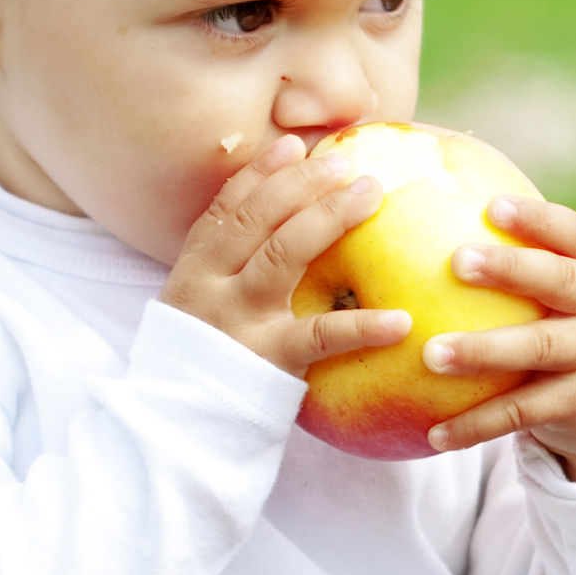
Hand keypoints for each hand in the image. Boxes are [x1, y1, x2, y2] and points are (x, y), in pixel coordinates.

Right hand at [163, 135, 414, 376]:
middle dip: (302, 184)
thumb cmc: (203, 364)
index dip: (260, 173)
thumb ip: (231, 270)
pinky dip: (361, 326)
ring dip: (329, 218)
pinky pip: (320, 336)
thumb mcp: (200, 308)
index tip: (294, 144)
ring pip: (283, 256)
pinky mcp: (268, 360)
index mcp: (194, 270)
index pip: (227, 210)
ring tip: (371, 195)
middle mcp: (211, 287)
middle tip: (347, 161)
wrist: (174, 429)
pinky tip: (400, 321)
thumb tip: (284, 225)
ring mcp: (239, 321)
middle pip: (257, 220)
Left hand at [419, 198, 575, 481]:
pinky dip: (478, 423)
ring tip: (431, 353)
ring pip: (540, 349)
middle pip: (563, 283)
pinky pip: (524, 412)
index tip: (492, 206)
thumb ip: (533, 252)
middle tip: (457, 260)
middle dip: (512, 270)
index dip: (540, 219)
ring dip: (484, 350)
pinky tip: (435, 433)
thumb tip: (444, 194)